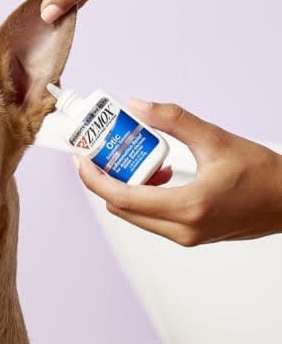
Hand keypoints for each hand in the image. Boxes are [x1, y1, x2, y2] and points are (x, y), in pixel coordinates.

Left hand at [75, 99, 281, 246]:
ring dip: (126, 187)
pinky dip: (144, 196)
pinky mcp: (189, 236)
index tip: (81, 158)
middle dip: (106, 179)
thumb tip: (137, 106)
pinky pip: (151, 218)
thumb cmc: (262, 174)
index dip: (93, 178)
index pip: (121, 198)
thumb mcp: (217, 139)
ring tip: (140, 157)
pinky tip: (162, 172)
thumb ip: (174, 120)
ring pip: (134, 215)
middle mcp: (182, 229)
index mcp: (187, 207)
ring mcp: (185, 237)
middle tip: (103, 152)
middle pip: (121, 208)